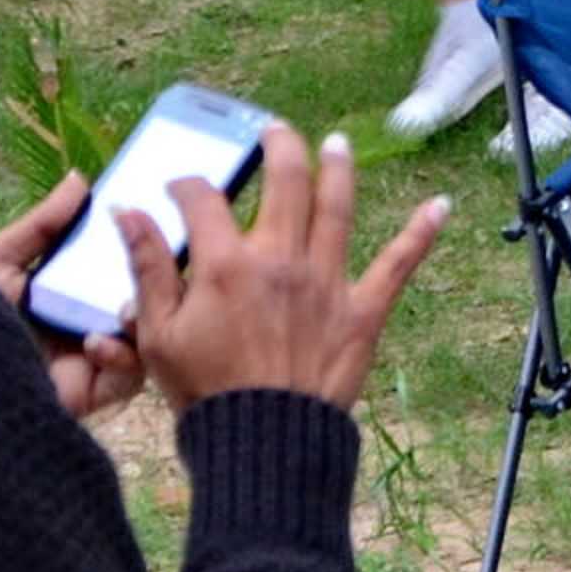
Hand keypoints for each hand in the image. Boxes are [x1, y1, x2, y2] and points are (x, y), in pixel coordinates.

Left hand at [0, 170, 145, 422]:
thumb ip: (42, 224)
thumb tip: (81, 178)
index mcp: (62, 295)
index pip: (113, 272)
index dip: (138, 251)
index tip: (154, 224)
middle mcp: (79, 327)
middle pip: (135, 303)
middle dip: (151, 282)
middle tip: (158, 257)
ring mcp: (88, 362)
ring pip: (142, 338)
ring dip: (141, 319)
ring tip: (124, 302)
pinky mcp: (89, 393)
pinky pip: (129, 376)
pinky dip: (123, 355)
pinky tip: (95, 340)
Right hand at [119, 128, 451, 415]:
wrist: (264, 440)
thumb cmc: (205, 393)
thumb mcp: (157, 334)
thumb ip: (147, 268)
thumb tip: (129, 213)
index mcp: (226, 265)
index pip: (204, 201)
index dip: (188, 186)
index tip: (181, 188)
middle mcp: (281, 260)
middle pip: (286, 182)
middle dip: (279, 146)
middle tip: (274, 131)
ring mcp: (327, 282)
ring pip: (338, 207)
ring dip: (338, 168)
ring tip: (336, 143)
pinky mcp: (363, 310)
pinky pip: (398, 264)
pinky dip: (421, 232)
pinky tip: (440, 205)